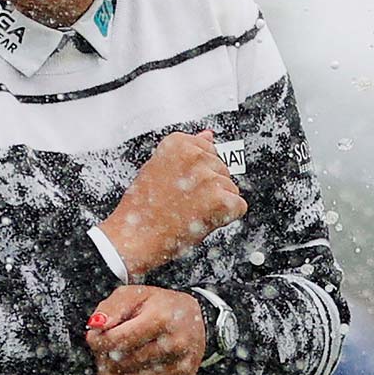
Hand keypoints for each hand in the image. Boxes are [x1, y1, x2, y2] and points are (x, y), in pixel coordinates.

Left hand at [84, 285, 205, 374]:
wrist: (197, 320)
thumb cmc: (162, 307)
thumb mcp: (135, 295)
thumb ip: (111, 308)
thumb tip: (95, 326)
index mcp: (163, 319)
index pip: (118, 340)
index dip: (98, 341)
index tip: (95, 337)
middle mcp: (176, 345)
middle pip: (122, 363)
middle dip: (105, 356)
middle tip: (107, 347)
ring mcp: (181, 368)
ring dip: (114, 374)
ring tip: (116, 358)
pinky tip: (132, 370)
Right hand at [98, 130, 246, 278]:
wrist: (134, 239)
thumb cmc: (142, 209)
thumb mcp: (159, 169)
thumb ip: (187, 150)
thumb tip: (208, 135)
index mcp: (178, 144)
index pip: (209, 150)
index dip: (197, 173)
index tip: (181, 184)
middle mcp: (195, 156)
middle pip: (222, 169)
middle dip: (209, 187)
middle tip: (183, 203)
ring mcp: (209, 178)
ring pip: (231, 188)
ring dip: (216, 203)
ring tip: (189, 212)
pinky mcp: (221, 200)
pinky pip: (239, 207)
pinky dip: (225, 218)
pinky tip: (202, 221)